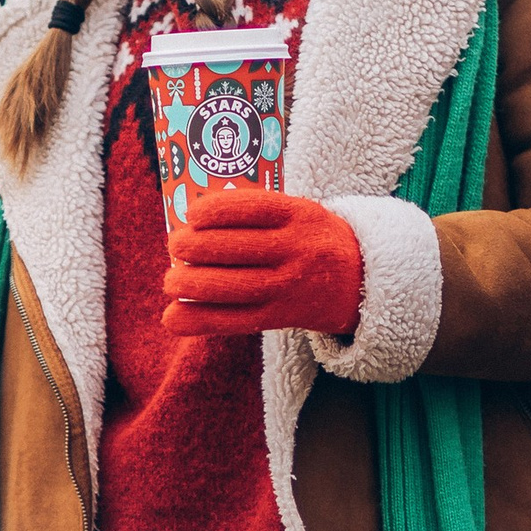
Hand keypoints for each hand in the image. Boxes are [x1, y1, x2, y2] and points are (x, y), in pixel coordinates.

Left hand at [162, 184, 363, 340]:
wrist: (360, 280)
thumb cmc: (312, 239)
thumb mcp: (299, 212)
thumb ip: (256, 211)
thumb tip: (192, 218)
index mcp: (302, 215)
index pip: (253, 209)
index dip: (216, 211)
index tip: (192, 214)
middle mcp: (298, 250)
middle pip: (238, 249)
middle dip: (195, 247)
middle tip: (175, 246)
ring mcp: (290, 286)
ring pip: (234, 287)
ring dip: (191, 285)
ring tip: (170, 281)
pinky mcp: (282, 316)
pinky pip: (235, 321)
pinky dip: (200, 321)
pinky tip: (172, 317)